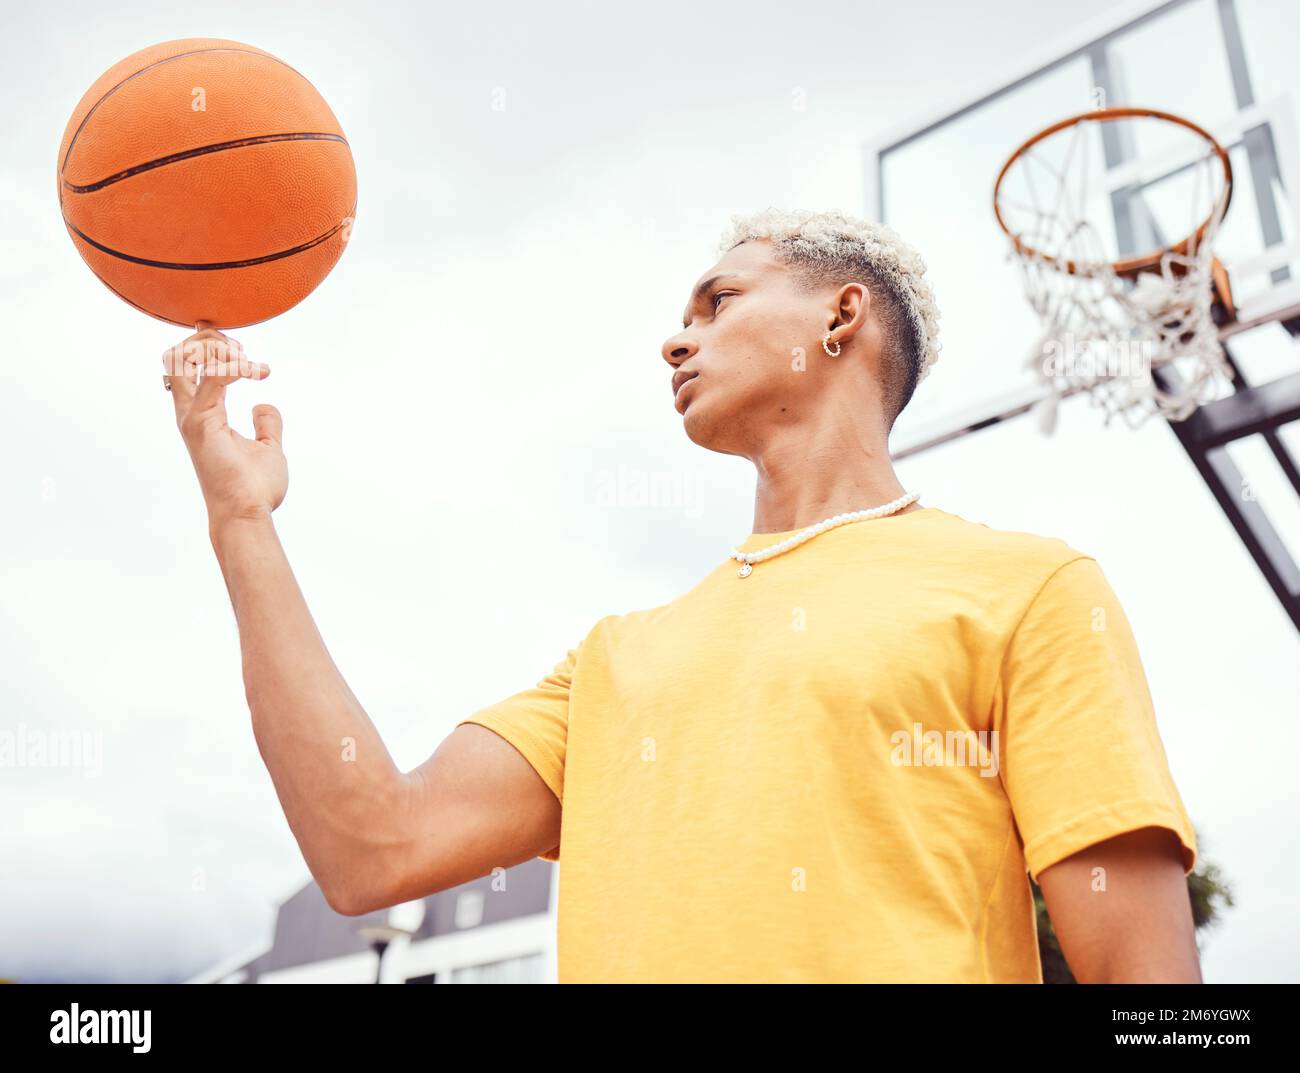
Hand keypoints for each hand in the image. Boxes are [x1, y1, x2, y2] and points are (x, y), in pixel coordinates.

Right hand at [163, 326, 285, 531]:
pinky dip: (235, 367)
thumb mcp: (267, 447)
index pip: (187, 367)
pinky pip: (212, 378)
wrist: (248, 514)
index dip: (207, 345)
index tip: (241, 348)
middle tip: (240, 348)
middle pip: (177, 356)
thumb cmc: (254, 489)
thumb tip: (263, 406)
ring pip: (182, 360)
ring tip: (247, 359)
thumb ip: (266, 425)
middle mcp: (190, 412)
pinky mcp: (201, 424)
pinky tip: (257, 372)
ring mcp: (191, 417)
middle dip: (207, 340)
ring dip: (216, 348)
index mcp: (201, 415)